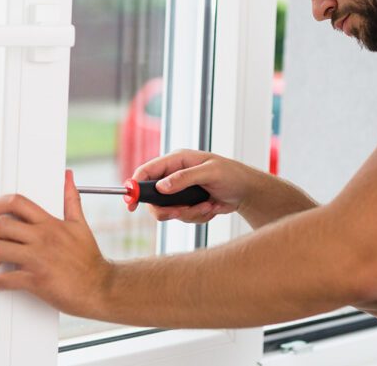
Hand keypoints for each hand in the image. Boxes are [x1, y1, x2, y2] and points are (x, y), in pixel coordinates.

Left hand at [0, 170, 113, 318]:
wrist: (100, 287)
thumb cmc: (89, 259)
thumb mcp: (80, 225)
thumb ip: (71, 199)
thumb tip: (68, 177)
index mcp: (50, 223)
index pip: (16, 203)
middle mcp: (42, 238)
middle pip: (1, 226)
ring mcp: (38, 259)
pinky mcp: (36, 281)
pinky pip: (5, 279)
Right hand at [131, 149, 258, 223]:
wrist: (245, 192)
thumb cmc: (231, 175)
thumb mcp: (210, 172)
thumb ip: (184, 178)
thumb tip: (161, 186)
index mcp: (176, 160)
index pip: (147, 171)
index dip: (135, 186)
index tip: (130, 203)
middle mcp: (174, 176)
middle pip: (153, 198)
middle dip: (168, 209)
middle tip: (182, 212)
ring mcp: (179, 192)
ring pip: (168, 211)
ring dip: (189, 212)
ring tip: (208, 204)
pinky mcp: (187, 205)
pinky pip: (182, 217)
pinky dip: (198, 216)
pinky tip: (211, 206)